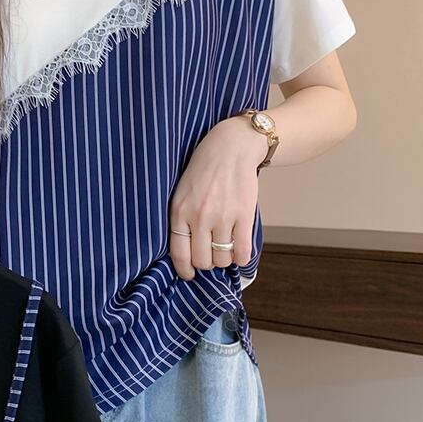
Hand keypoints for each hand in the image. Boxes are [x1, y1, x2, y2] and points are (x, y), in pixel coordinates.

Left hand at [168, 115, 267, 279]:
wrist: (231, 147)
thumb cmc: (203, 169)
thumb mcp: (181, 192)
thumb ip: (181, 218)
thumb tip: (184, 251)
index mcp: (179, 211)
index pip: (179, 253)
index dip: (185, 269)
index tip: (189, 274)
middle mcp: (199, 217)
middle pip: (203, 260)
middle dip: (207, 263)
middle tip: (211, 253)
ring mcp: (223, 217)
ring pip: (223, 257)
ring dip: (225, 259)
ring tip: (226, 248)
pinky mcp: (244, 215)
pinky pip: (243, 251)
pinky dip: (242, 258)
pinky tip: (240, 253)